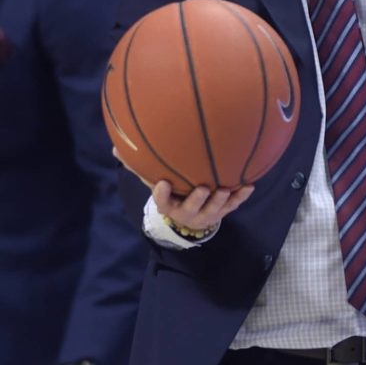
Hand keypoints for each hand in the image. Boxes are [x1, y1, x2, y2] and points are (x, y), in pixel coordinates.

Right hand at [113, 146, 252, 231]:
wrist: (189, 217)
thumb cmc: (172, 191)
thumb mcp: (155, 180)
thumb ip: (139, 166)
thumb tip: (116, 148)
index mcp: (169, 205)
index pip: (162, 202)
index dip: (162, 194)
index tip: (162, 183)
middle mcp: (186, 212)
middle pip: (190, 208)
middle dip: (196, 199)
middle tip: (203, 188)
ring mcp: (205, 214)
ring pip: (213, 211)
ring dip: (221, 201)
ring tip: (226, 189)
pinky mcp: (222, 213)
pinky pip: (233, 207)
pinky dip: (241, 197)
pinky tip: (249, 185)